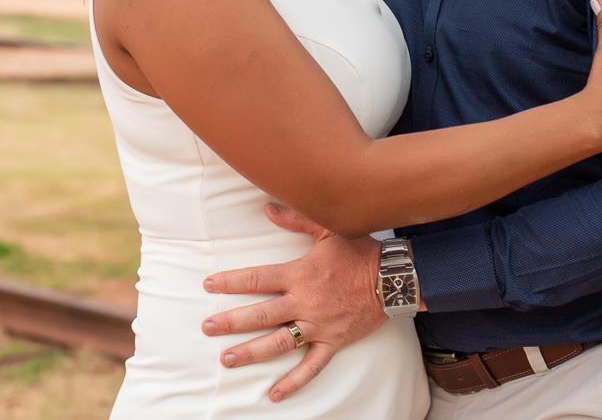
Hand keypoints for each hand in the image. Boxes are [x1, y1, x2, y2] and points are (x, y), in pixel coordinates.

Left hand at [201, 204, 386, 401]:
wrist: (394, 278)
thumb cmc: (361, 251)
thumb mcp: (328, 229)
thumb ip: (296, 218)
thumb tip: (267, 208)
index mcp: (300, 274)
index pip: (257, 278)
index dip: (231, 281)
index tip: (209, 284)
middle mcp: (304, 302)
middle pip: (260, 314)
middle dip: (231, 321)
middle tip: (207, 327)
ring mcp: (318, 325)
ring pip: (278, 342)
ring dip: (251, 352)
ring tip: (228, 359)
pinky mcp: (333, 341)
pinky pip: (311, 366)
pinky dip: (294, 381)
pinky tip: (275, 394)